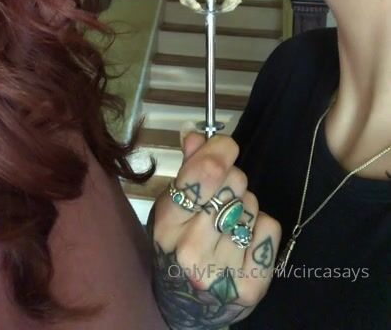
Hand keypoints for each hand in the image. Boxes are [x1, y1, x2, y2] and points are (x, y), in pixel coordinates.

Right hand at [150, 132, 281, 329]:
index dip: (221, 150)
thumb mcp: (174, 205)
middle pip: (235, 183)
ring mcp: (221, 272)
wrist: (189, 306)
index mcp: (167, 224)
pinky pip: (270, 228)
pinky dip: (262, 229)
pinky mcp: (250, 286)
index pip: (206, 172)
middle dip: (233, 181)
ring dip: (246, 207)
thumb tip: (195, 132)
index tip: (226, 147)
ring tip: (229, 225)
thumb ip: (188, 167)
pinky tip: (244, 243)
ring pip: (253, 205)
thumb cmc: (182, 243)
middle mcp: (191, 250)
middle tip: (222, 198)